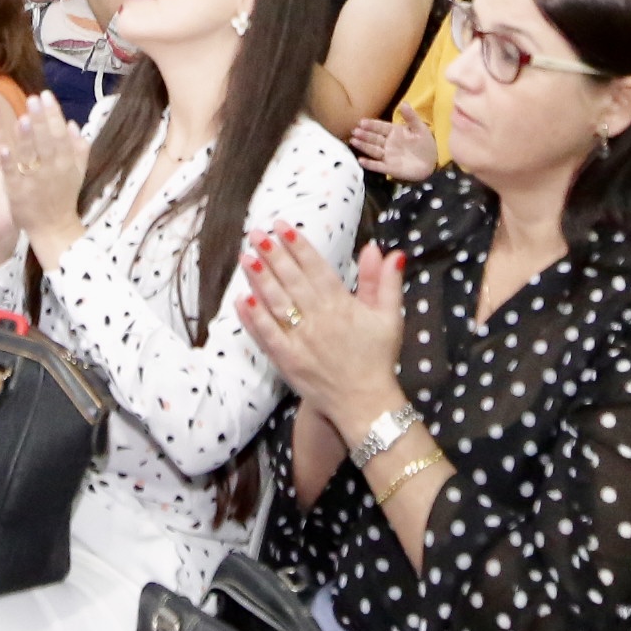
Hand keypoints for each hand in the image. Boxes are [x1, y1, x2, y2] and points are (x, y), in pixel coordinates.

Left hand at [0, 92, 90, 267]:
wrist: (54, 228)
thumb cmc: (64, 196)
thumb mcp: (77, 171)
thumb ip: (78, 148)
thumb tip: (72, 124)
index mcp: (66, 162)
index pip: (60, 134)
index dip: (53, 114)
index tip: (46, 96)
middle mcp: (51, 170)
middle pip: (46, 142)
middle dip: (40, 120)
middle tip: (33, 99)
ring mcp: (34, 182)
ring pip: (30, 158)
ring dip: (26, 139)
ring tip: (20, 118)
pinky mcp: (18, 193)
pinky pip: (13, 177)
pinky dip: (9, 164)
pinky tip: (3, 149)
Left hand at [239, 231, 403, 429]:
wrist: (365, 403)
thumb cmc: (377, 358)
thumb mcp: (390, 317)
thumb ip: (384, 281)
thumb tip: (383, 249)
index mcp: (343, 305)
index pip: (315, 268)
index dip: (297, 245)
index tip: (281, 226)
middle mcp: (319, 320)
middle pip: (291, 280)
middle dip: (272, 254)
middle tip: (255, 232)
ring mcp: (301, 341)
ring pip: (276, 304)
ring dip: (259, 279)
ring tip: (245, 257)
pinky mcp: (287, 361)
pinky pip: (266, 336)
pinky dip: (253, 318)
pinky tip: (241, 300)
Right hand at [346, 116, 437, 181]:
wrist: (432, 163)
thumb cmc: (426, 144)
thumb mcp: (420, 128)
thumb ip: (411, 117)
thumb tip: (403, 103)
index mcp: (394, 132)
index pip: (380, 127)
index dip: (371, 125)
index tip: (362, 122)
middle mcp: (388, 143)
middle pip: (374, 138)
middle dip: (364, 135)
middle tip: (355, 131)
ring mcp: (388, 156)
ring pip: (373, 150)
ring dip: (363, 146)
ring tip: (354, 141)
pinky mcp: (390, 168)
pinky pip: (378, 166)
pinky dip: (369, 164)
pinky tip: (360, 160)